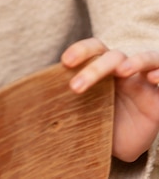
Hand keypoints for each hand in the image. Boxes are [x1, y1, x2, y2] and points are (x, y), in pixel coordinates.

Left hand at [61, 38, 158, 162]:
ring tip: (122, 71)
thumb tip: (42, 109)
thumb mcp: (85, 113)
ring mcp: (144, 79)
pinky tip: (152, 79)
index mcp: (104, 68)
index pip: (94, 49)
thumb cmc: (101, 119)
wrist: (125, 140)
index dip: (80, 51)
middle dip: (94, 69)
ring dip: (135, 60)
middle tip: (75, 87)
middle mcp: (124, 69)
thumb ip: (70, 104)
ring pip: (146, 56)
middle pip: (112, 56)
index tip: (65, 62)